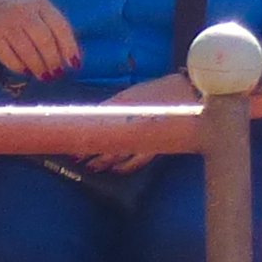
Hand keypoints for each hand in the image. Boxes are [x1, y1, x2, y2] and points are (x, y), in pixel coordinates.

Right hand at [0, 0, 78, 80]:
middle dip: (54, 61)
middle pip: (45, 42)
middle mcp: (24, 12)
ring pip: (28, 52)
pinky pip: (9, 57)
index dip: (70, 48)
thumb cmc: (17, 7)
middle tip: (57, 73)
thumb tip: (69, 54)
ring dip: (39, 68)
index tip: (74, 64)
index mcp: (39, 4)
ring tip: (45, 76)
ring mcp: (7, 24)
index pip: (60, 27)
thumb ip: (52, 24)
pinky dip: (20, 67)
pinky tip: (26, 71)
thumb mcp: (36, 6)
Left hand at [74, 70, 200, 171]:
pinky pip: (138, 161)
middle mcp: (134, 133)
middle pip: (108, 148)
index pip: (100, 136)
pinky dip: (126, 166)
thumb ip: (109, 107)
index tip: (72, 151)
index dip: (85, 145)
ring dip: (105, 163)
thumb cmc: (158, 92)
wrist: (189, 94)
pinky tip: (117, 169)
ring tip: (92, 167)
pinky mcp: (155, 146)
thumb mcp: (128, 95)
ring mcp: (145, 142)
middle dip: (91, 155)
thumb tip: (89, 119)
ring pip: (120, 157)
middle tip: (77, 160)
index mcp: (125, 118)